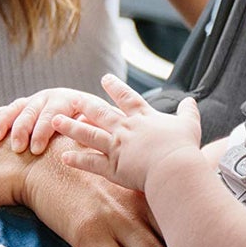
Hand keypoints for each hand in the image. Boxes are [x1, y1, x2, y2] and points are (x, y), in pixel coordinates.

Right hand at [0, 87, 106, 153]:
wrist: (93, 118)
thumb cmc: (99, 127)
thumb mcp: (102, 126)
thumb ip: (97, 127)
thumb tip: (93, 131)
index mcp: (70, 100)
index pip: (54, 113)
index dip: (43, 130)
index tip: (36, 149)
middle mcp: (50, 97)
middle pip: (32, 111)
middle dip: (22, 129)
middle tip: (16, 149)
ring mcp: (36, 101)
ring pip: (17, 108)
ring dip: (4, 122)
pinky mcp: (25, 107)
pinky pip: (8, 109)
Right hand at [17, 139, 197, 246]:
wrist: (40, 164)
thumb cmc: (83, 172)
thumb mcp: (123, 176)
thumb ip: (149, 195)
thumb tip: (180, 213)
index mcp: (150, 192)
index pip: (190, 220)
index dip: (211, 243)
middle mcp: (139, 206)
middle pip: (181, 244)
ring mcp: (116, 223)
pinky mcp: (92, 239)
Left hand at [51, 74, 202, 191]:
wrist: (174, 168)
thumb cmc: (183, 147)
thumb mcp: (190, 125)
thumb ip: (188, 112)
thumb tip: (191, 100)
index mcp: (143, 118)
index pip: (127, 98)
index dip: (115, 87)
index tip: (104, 78)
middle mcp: (125, 129)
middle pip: (100, 113)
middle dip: (85, 105)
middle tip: (71, 98)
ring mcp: (116, 147)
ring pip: (88, 134)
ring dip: (70, 127)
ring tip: (54, 121)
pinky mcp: (112, 167)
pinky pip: (90, 162)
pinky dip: (77, 160)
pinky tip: (63, 156)